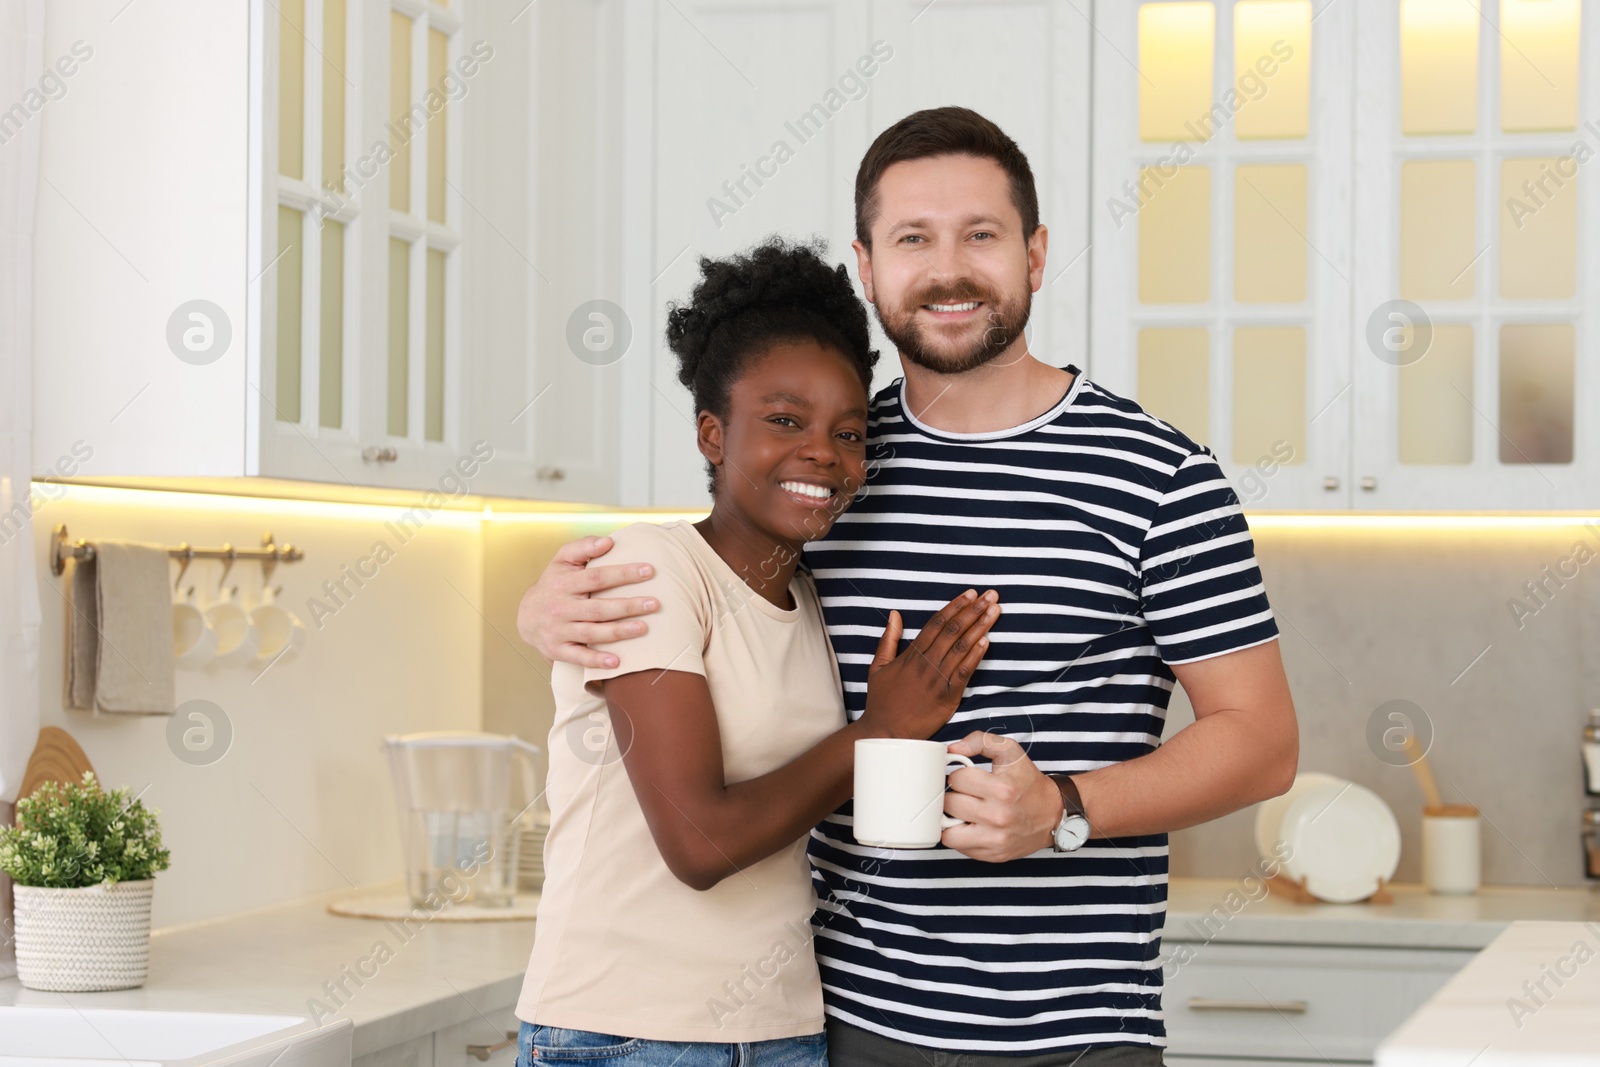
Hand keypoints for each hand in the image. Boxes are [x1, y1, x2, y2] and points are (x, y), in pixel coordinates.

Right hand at [515, 535, 660, 667]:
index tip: (649, 571)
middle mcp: (561, 607)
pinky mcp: (558, 650)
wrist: (526, 616)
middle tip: (654, 603)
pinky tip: (616, 662)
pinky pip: (578, 657)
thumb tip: (608, 541)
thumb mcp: (562, 560)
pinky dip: (596, 660)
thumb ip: (584, 547)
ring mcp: (559, 630)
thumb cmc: (554, 583)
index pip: (597, 577)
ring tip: (643, 628)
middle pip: (598, 608)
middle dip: (627, 606)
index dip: (623, 574)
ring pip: (591, 632)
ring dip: (618, 632)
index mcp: (564, 582)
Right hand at [859, 590, 998, 740]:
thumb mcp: (878, 666)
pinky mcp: (949, 698)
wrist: (886, 732)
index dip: (955, 606)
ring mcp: (938, 680)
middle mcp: (926, 664)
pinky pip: (965, 673)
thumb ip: (888, 639)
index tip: (970, 594)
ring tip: (994, 611)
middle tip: (990, 595)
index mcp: (911, 655)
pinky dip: (976, 656)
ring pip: (962, 648)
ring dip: (981, 627)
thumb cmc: (881, 700)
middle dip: (974, 610)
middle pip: (953, 631)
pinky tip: (987, 641)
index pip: (937, 623)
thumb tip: (895, 614)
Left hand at [941, 731, 1064, 861]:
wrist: (1053, 814)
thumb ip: (980, 741)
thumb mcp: (1011, 751)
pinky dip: (961, 836)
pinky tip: (973, 826)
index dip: (960, 775)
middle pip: (949, 804)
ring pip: (948, 832)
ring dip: (952, 820)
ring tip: (964, 812)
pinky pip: (959, 847)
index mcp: (1002, 789)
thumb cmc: (1028, 782)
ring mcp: (995, 840)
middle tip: (966, 794)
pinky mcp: (993, 855)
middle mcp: (998, 817)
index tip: (969, 778)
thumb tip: (952, 749)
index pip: (956, 779)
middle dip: (954, 796)